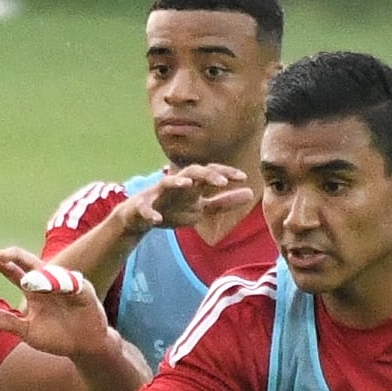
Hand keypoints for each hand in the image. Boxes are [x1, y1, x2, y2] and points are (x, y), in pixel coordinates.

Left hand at [0, 247, 110, 357]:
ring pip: (52, 274)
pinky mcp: (84, 293)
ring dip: (40, 276)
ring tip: (27, 282)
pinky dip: (66, 284)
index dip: (2, 266)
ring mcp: (66, 286)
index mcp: (33, 292)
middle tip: (1, 255)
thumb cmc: (55, 336)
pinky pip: (75, 285)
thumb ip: (7, 322)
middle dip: (16, 256)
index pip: (14, 273)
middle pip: (30, 264)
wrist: (83, 347)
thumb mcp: (28, 331)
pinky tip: (59, 286)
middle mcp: (48, 284)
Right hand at [129, 163, 254, 234]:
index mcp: (193, 185)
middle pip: (193, 171)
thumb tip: (250, 192)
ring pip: (167, 182)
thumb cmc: (174, 209)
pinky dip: (150, 213)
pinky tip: (156, 219)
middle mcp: (177, 184)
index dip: (226, 173)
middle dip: (207, 174)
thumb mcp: (202, 208)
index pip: (211, 173)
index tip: (243, 177)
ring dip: (177, 181)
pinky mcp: (142, 206)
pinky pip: (145, 208)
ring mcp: (158, 193)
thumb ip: (224, 202)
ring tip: (188, 184)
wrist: (141, 218)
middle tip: (223, 182)